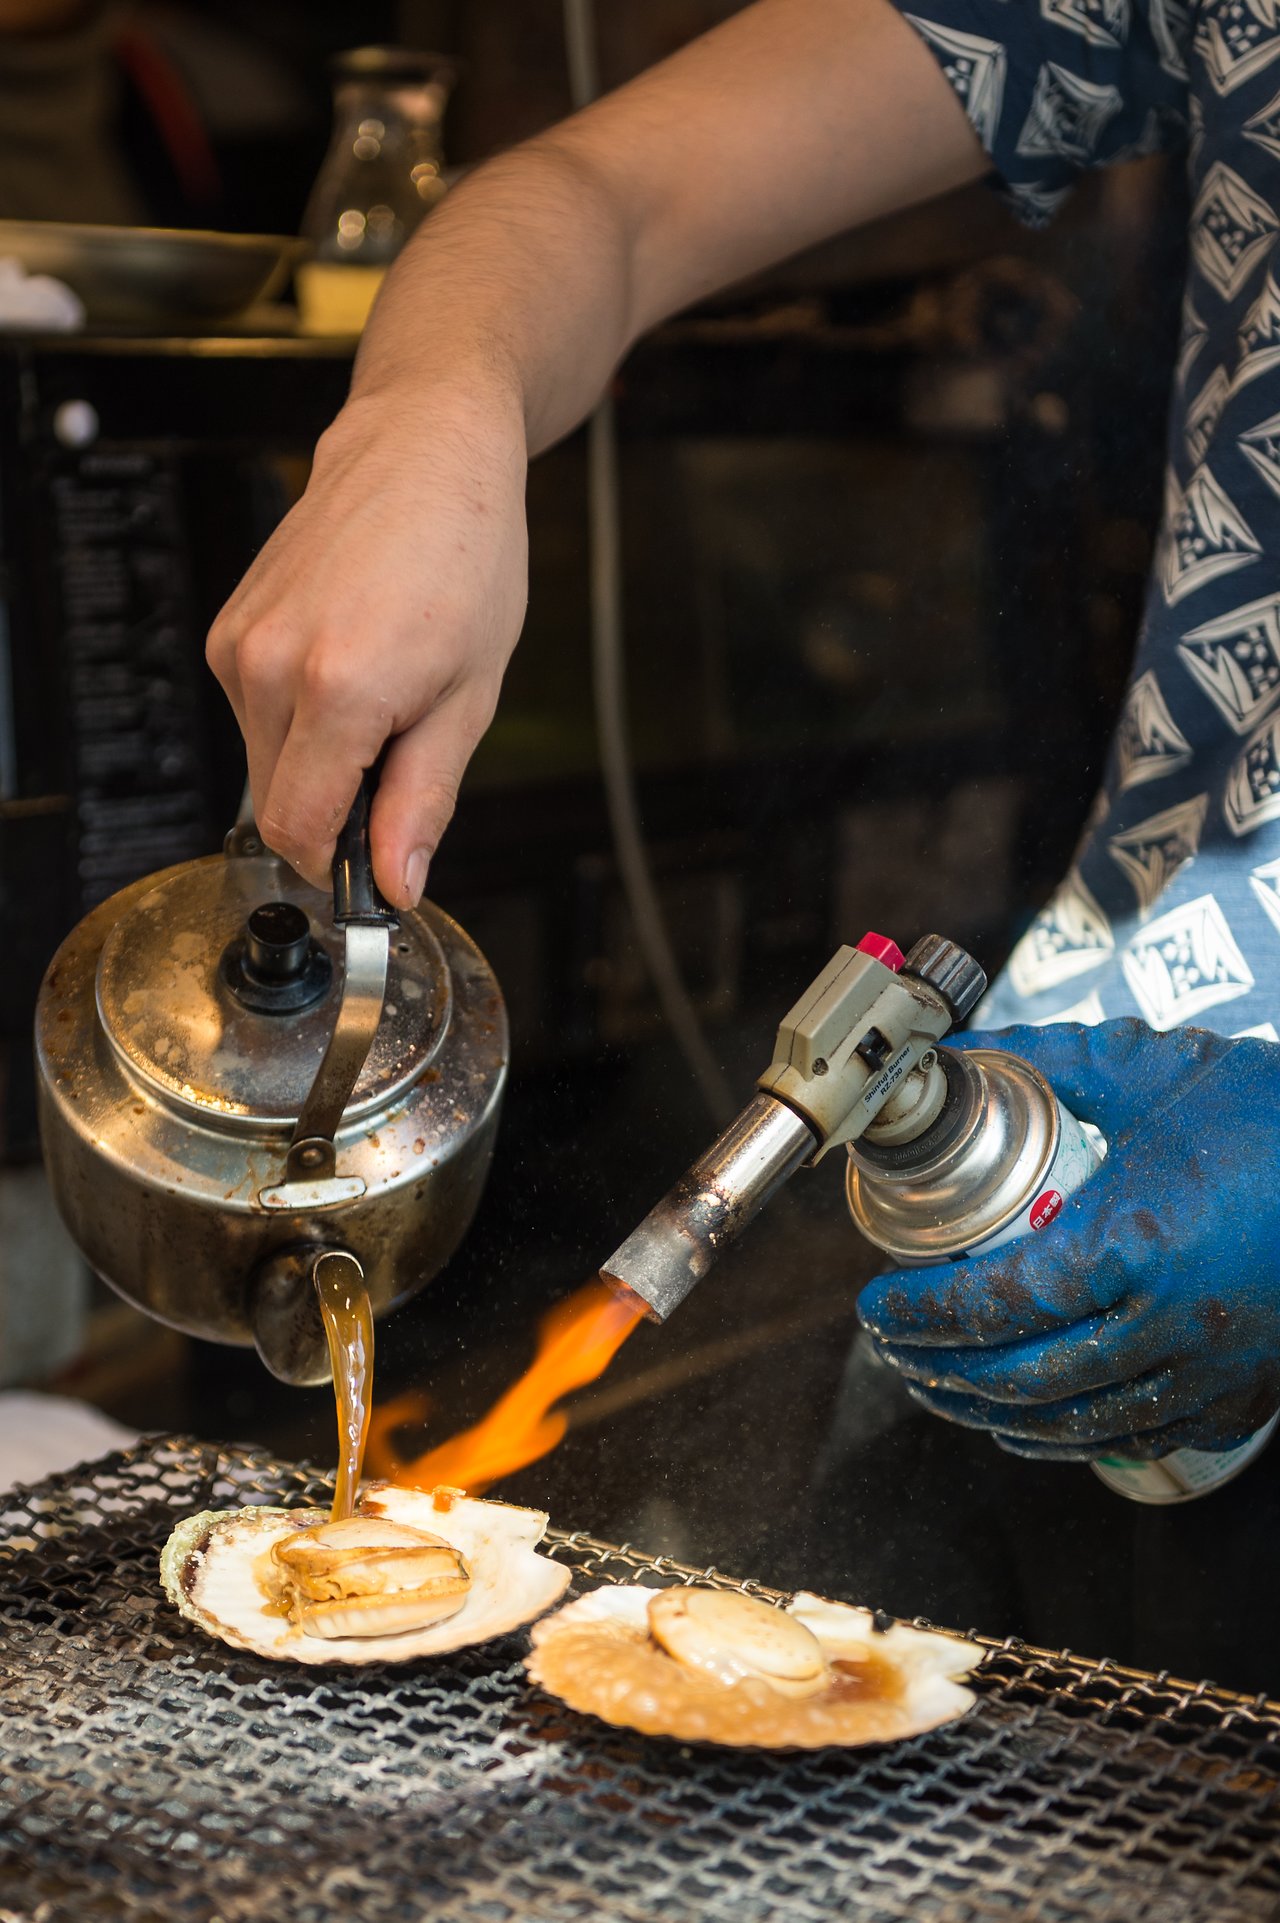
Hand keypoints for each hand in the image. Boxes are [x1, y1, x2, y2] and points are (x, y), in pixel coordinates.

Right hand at [206, 382, 528, 907]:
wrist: (424, 452)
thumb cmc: (465, 556)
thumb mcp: (470, 697)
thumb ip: (424, 800)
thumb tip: (397, 883)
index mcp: (338, 690)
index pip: (299, 832)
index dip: (339, 866)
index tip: (377, 864)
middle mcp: (269, 667)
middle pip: (278, 806)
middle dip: (337, 811)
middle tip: (404, 753)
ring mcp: (238, 644)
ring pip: (264, 764)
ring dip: (319, 762)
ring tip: (383, 694)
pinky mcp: (226, 629)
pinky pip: (255, 714)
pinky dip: (298, 718)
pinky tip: (349, 665)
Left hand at [857, 1020, 1279, 1458]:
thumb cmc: (1276, 1121)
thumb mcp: (1159, 1073)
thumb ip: (1056, 1062)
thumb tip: (968, 1052)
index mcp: (1135, 1242)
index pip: (994, 1301)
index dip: (920, 1313)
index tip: (875, 1302)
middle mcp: (1167, 1324)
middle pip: (1017, 1376)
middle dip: (937, 1368)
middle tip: (893, 1345)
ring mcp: (1207, 1373)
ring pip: (1070, 1421)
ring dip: (987, 1410)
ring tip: (939, 1384)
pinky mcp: (1236, 1399)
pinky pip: (1131, 1438)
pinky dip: (1064, 1436)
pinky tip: (1029, 1420)